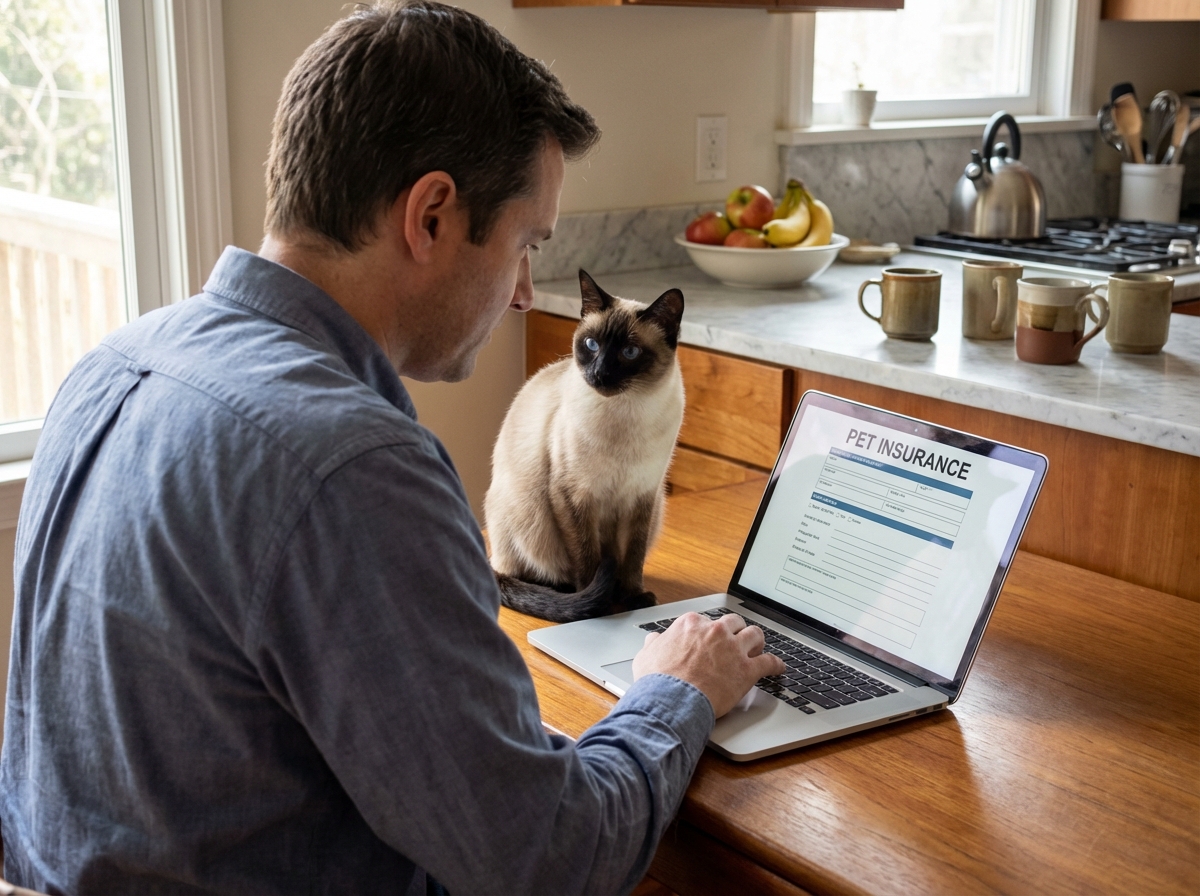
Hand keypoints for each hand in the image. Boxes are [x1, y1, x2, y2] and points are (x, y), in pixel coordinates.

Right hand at [631, 612, 785, 717]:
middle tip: (738, 641)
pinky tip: (778, 668)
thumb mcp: (646, 656)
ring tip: (759, 648)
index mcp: (692, 624)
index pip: (707, 621)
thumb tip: (654, 640)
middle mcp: (715, 631)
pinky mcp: (747, 670)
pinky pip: (769, 662)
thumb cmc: (658, 681)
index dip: (711, 632)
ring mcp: (733, 649)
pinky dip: (776, 665)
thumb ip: (654, 644)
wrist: (671, 700)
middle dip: (737, 631)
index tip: (712, 639)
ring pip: (755, 635)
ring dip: (758, 641)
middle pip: (734, 623)